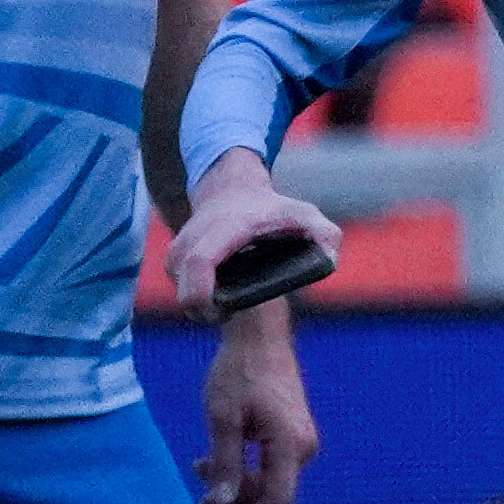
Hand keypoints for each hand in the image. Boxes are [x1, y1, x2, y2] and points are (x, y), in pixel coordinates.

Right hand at [163, 150, 336, 322]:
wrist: (233, 189)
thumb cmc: (273, 209)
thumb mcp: (305, 215)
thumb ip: (325, 235)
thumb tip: (328, 258)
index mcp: (226, 229)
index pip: (199, 262)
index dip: (201, 292)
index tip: (219, 311)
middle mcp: (194, 238)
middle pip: (183, 286)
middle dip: (202, 310)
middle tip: (227, 315)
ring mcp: (180, 248)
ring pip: (180, 290)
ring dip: (200, 304)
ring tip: (226, 303)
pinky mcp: (174, 258)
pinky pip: (179, 286)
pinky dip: (195, 296)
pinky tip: (216, 294)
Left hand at [198, 300, 317, 503]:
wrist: (258, 336)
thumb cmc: (238, 372)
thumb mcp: (222, 417)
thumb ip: (224, 462)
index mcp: (290, 444)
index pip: (277, 500)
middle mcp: (303, 446)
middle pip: (271, 492)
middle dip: (235, 499)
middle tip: (200, 500)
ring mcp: (301, 439)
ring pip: (269, 479)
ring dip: (236, 482)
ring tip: (200, 467)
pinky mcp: (293, 432)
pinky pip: (270, 464)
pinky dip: (244, 467)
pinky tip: (215, 458)